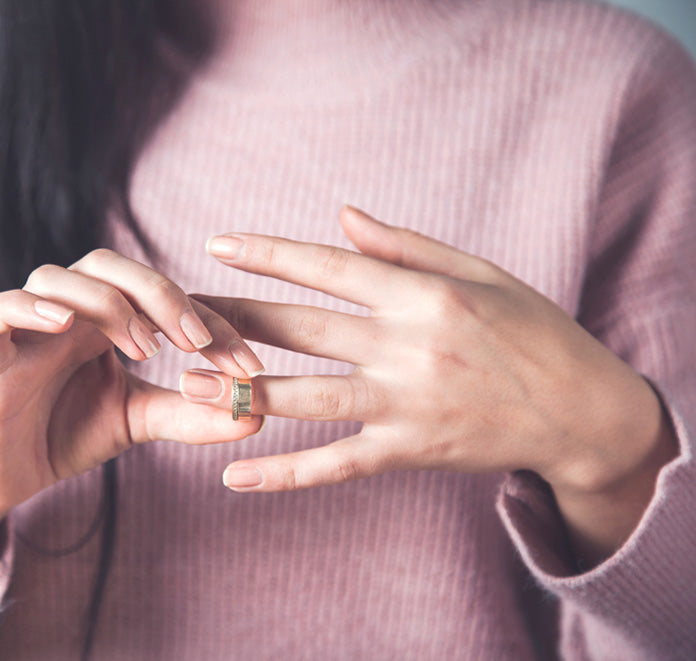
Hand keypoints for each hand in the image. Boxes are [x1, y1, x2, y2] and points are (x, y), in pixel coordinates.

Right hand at [0, 248, 264, 514]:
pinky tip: (65, 324)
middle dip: (160, 294)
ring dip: (106, 303)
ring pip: (56, 278)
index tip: (247, 365)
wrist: (7, 478)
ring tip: (144, 349)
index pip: (158, 296)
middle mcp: (65, 310)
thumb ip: (190, 414)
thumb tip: (256, 413)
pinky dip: (26, 307)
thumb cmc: (68, 435)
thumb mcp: (139, 421)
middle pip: (107, 265)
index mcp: (103, 318)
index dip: (208, 322)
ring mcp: (23, 327)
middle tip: (197, 342)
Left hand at [183, 206, 675, 561]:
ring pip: (307, 398)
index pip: (327, 268)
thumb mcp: (480, 272)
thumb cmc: (531, 331)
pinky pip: (335, 465)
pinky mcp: (409, 452)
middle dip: (233, 318)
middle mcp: (408, 347)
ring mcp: (405, 404)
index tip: (216, 244)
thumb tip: (342, 216)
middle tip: (176, 312)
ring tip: (185, 386)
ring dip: (240, 392)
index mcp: (423, 295)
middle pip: (301, 329)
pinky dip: (285, 473)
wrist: (582, 412)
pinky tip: (236, 477)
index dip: (268, 254)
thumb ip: (406, 247)